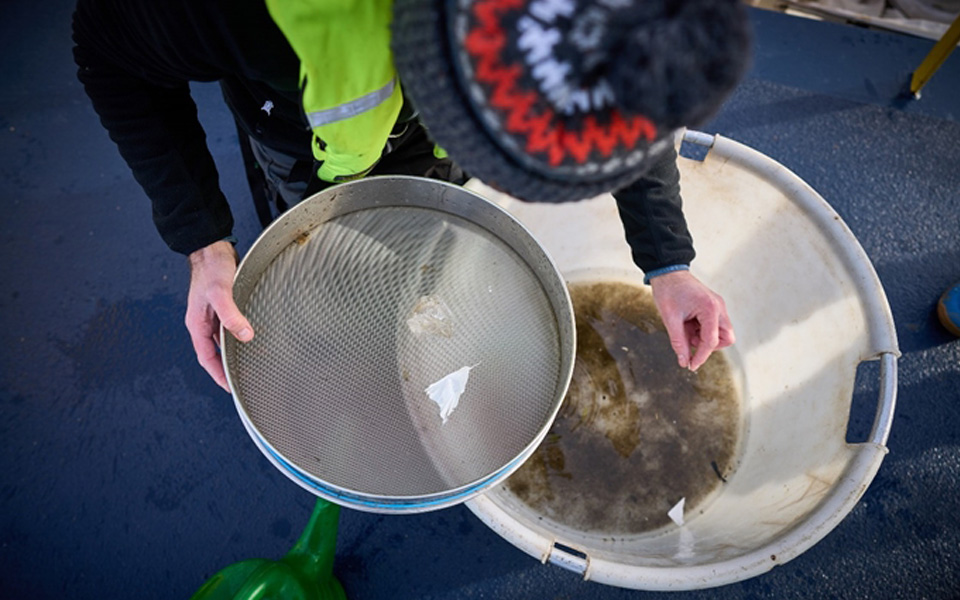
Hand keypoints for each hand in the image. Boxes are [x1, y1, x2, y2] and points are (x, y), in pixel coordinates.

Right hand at [185, 240, 253, 391]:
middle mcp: (203, 322)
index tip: (230, 387)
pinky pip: (229, 328)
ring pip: (222, 341)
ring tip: (248, 364)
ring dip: (233, 352)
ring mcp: (212, 315)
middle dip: (225, 368)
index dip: (217, 374)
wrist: (212, 248)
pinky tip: (250, 339)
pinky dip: (238, 337)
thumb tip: (244, 335)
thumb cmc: (211, 268)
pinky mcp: (222, 307)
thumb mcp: (220, 292)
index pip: (206, 357)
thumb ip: (231, 315)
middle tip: (242, 380)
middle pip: (214, 352)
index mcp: (197, 324)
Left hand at [650, 270, 734, 371]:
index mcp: (710, 308)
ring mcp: (718, 306)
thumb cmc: (668, 291)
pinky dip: (702, 330)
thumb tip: (684, 362)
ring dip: (705, 338)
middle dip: (709, 346)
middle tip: (690, 341)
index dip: (701, 357)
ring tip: (686, 329)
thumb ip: (678, 342)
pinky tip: (687, 323)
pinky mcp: (714, 306)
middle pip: (726, 338)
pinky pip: (714, 325)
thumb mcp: (670, 319)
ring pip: (722, 333)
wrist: (667, 272)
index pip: (711, 341)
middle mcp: (719, 307)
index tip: (691, 366)